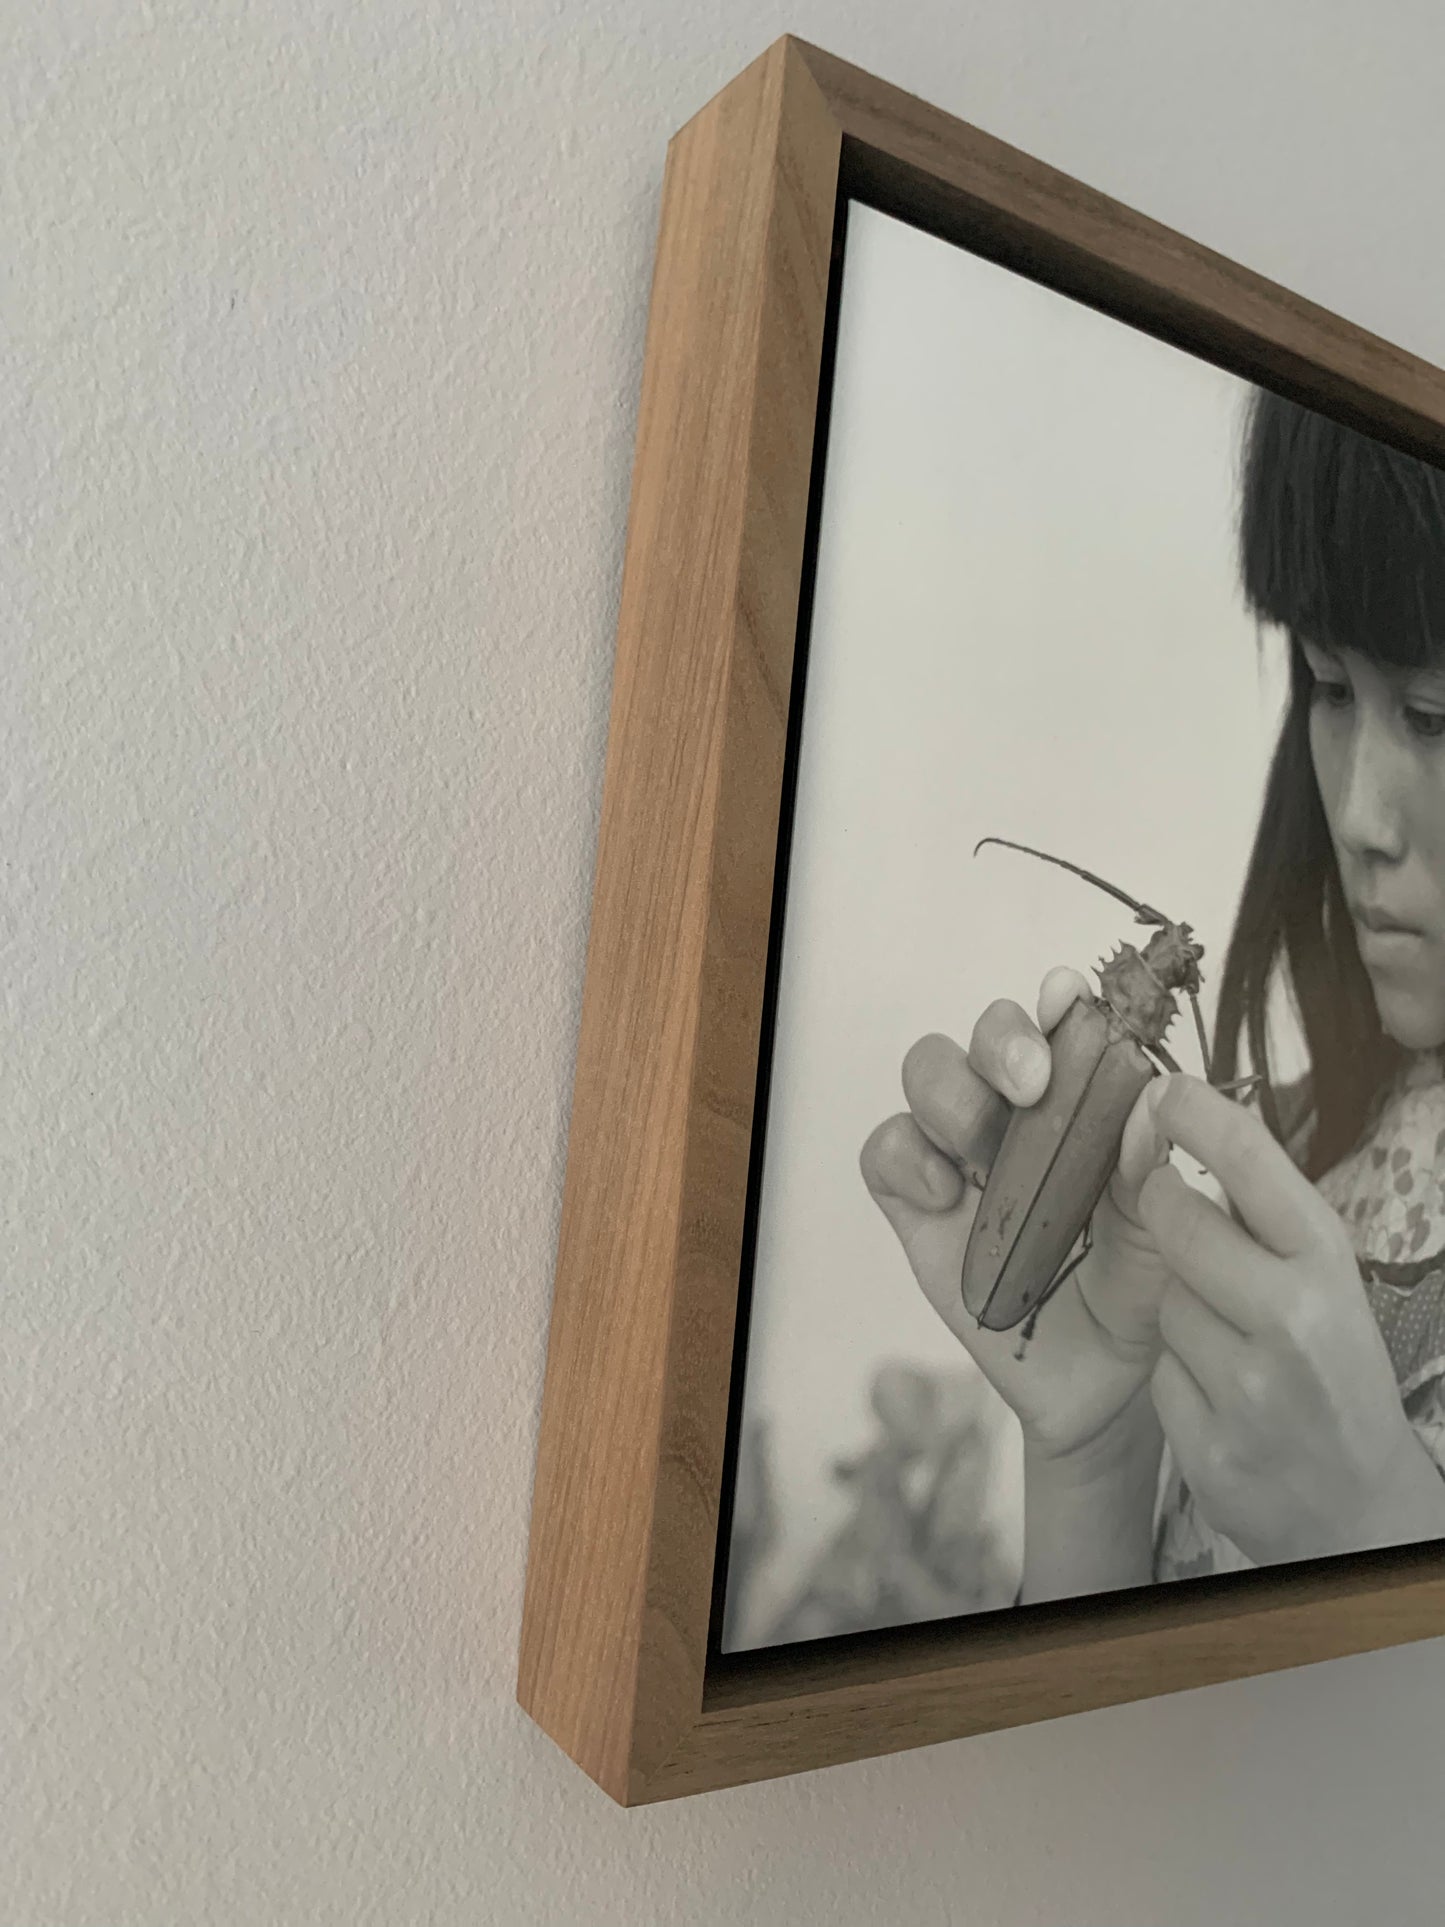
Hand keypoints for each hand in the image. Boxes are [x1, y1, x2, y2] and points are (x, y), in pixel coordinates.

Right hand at [860, 967, 1173, 1462]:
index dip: (1058, 1001)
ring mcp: (965, 1158)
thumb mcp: (1168, 1231)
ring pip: (929, 1075)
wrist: (1105, 1387)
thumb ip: (1153, 1168)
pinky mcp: (919, 1209)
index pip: (1065, 1025)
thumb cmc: (1145, 1290)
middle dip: (1002, 1040)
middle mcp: (1021, 1115)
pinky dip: (908, 1157)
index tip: (1069, 999)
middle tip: (1032, 1082)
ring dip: (953, 1094)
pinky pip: (887, 1150)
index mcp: (1088, 1101)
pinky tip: (948, 1198)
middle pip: (986, 1034)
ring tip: (985, 1149)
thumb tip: (1147, 1100)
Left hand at [1137, 1075, 1444, 1563]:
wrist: (1360, 1510)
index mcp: (1327, 1265)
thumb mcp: (1322, 1281)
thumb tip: (1178, 1116)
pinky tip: (1217, 1397)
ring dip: (1177, 1309)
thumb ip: (1262, 1215)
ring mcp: (1247, 1390)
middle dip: (1160, 1207)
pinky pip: (1157, 1374)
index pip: (1250, 1162)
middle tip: (1166, 1204)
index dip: (1195, 1114)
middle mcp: (1292, 1321)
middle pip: (1175, 1221)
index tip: (1159, 1089)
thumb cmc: (1332, 1370)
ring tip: (1227, 1340)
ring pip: (1161, 1301)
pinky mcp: (1207, 1448)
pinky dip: (1175, 1377)